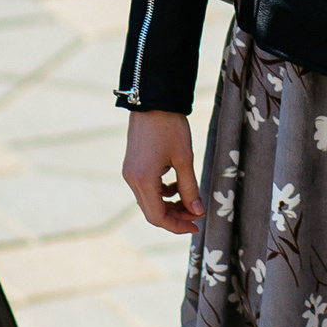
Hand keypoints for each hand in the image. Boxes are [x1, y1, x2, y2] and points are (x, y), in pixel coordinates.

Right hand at [122, 110, 203, 233]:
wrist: (153, 100)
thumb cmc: (170, 127)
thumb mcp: (185, 158)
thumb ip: (190, 188)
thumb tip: (197, 211)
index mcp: (144, 180)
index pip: (158, 217)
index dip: (178, 226)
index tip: (196, 225)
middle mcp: (132, 179)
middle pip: (152, 212)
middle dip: (175, 217)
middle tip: (196, 215)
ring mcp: (129, 172)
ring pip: (149, 201)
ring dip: (169, 205)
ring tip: (190, 200)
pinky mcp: (132, 165)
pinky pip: (146, 188)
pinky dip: (162, 192)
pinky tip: (176, 184)